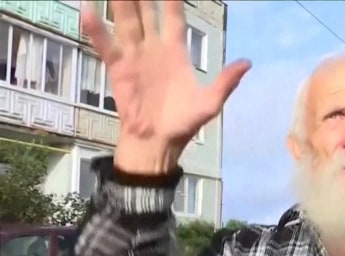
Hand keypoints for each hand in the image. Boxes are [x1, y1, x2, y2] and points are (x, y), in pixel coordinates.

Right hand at [81, 0, 250, 174]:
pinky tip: (88, 9)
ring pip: (126, 21)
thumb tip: (247, 63)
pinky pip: (105, 44)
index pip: (175, 18)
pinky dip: (95, 28)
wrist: (158, 143)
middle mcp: (154, 49)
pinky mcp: (118, 68)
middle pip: (147, 13)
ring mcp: (134, 56)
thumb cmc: (184, 124)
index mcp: (176, 53)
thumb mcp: (210, 103)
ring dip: (121, 2)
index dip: (172, 0)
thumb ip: (226, 82)